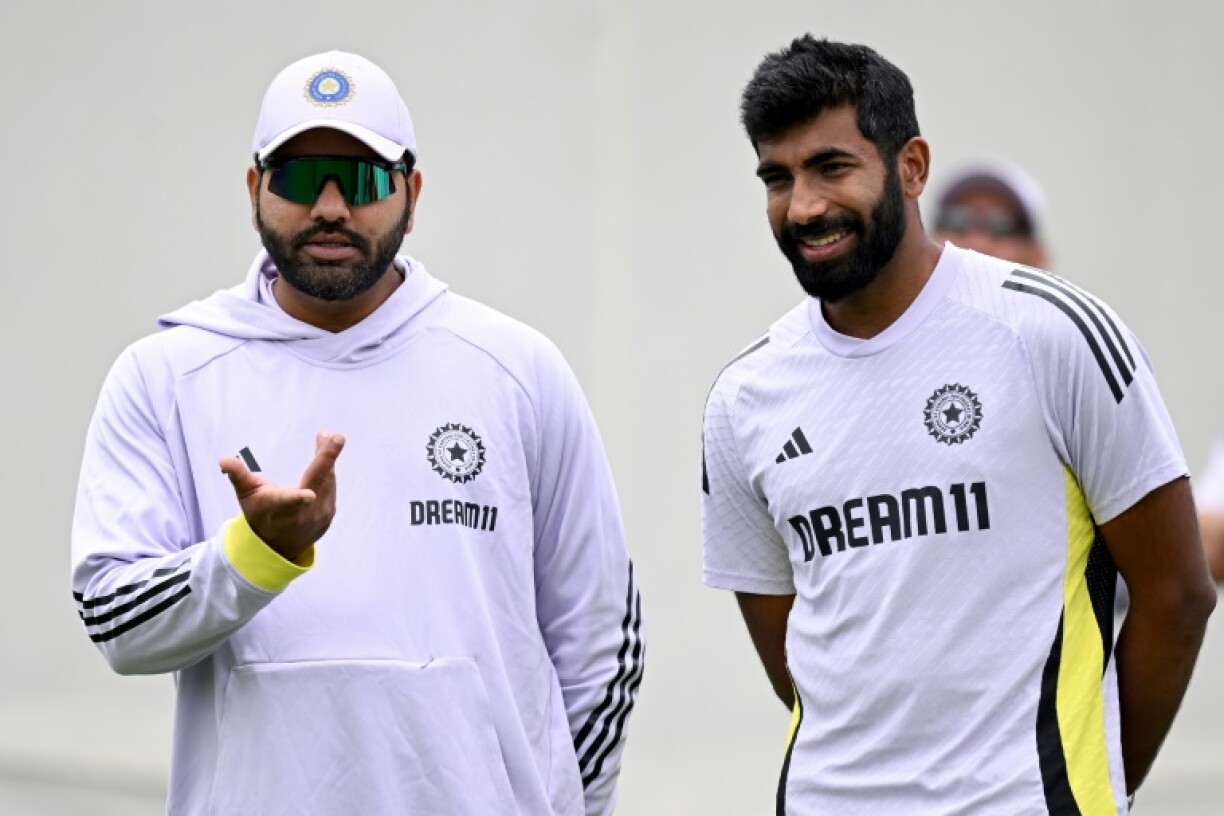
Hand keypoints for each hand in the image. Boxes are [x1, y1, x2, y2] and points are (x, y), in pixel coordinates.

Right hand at [219, 431, 345, 562]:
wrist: (279, 544)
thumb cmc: (260, 512)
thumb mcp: (246, 495)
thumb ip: (238, 475)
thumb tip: (224, 459)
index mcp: (276, 509)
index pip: (285, 503)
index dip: (296, 499)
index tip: (309, 495)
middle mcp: (300, 516)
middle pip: (316, 483)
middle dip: (327, 459)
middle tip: (337, 437)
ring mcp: (317, 517)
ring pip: (327, 480)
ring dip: (328, 456)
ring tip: (329, 436)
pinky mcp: (329, 514)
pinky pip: (331, 485)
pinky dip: (330, 468)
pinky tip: (328, 451)